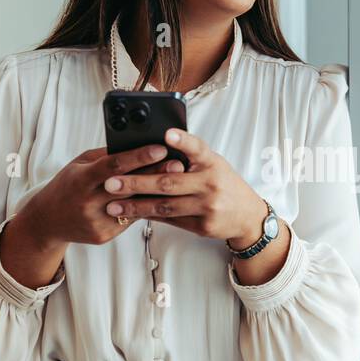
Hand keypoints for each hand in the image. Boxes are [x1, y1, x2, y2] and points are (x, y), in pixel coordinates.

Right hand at [16, 143, 183, 248]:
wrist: (48, 221)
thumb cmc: (68, 186)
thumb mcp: (80, 165)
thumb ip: (105, 157)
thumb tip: (135, 145)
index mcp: (81, 179)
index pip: (113, 166)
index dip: (138, 157)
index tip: (160, 149)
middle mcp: (88, 201)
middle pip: (128, 187)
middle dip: (155, 175)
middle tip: (179, 165)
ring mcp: (96, 221)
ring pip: (133, 207)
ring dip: (156, 194)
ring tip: (176, 183)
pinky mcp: (103, 235)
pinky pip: (130, 220)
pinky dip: (144, 209)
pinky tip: (160, 201)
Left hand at [101, 129, 267, 245]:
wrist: (248, 216)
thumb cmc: (224, 183)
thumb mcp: (213, 165)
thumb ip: (189, 159)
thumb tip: (154, 151)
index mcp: (213, 163)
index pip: (197, 148)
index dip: (182, 140)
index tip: (167, 133)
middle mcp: (211, 184)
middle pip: (168, 183)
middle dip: (136, 182)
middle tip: (111, 182)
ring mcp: (208, 207)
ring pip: (165, 206)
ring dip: (136, 206)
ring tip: (112, 205)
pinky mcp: (203, 226)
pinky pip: (171, 220)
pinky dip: (149, 216)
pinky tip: (131, 214)